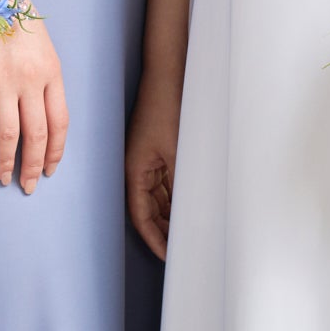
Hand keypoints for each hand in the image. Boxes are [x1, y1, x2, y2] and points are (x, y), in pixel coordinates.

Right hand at [0, 5, 67, 191]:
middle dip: (32, 165)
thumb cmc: (16, 17)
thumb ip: (45, 80)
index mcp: (52, 72)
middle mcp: (31, 80)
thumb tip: (42, 118)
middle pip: (36, 134)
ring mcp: (2, 79)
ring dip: (6, 161)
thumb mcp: (43, 47)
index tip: (49, 169)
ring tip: (3, 177)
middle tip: (27, 185)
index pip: (60, 123)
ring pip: (8, 133)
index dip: (55, 151)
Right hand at [126, 75, 180, 259]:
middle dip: (165, 232)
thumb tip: (191, 214)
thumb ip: (182, 183)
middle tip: (186, 251)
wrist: (169, 73)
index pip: (142, 217)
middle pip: (150, 211)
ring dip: (173, 216)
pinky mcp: (160, 151)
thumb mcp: (180, 151)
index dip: (155, 240)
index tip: (170, 257)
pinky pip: (167, 183)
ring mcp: (149, 160)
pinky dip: (179, 198)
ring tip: (193, 234)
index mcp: (135, 171)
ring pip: (160, 199)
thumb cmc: (170, 108)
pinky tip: (194, 207)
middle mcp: (138, 169)